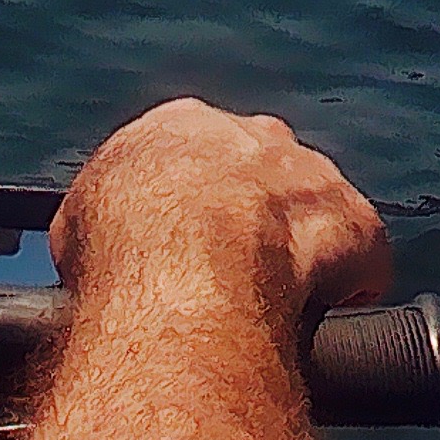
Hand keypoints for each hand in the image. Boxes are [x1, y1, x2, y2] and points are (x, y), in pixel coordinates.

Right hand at [53, 99, 390, 321]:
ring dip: (303, 248)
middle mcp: (252, 135)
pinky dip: (354, 279)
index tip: (181, 244)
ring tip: (278, 303)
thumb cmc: (119, 247)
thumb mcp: (76, 225)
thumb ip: (100, 225)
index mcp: (179, 126)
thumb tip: (99, 259)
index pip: (190, 155)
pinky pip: (362, 251)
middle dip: (249, 218)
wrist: (184, 263)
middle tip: (228, 277)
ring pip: (313, 207)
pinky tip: (332, 313)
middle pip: (260, 173)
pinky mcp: (355, 218)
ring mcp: (309, 173)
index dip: (188, 204)